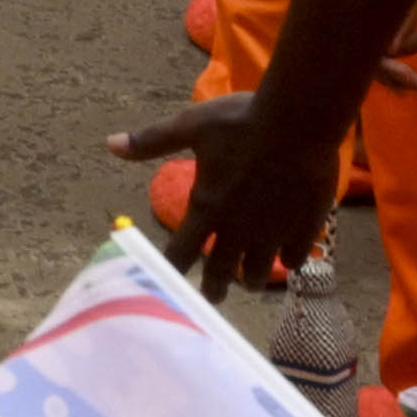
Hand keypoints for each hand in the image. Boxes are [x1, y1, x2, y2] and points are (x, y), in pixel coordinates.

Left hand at [106, 88, 339, 295]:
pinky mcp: (305, 228)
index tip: (167, 281)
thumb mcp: (190, 125)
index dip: (171, 270)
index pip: (181, 252)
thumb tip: (110, 145)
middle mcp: (238, 229)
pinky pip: (296, 257)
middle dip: (215, 287)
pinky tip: (289, 258)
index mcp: (207, 207)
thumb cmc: (241, 121)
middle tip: (212, 295)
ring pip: (260, 270)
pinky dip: (290, 261)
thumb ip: (152, 141)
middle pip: (222, 272)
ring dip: (251, 278)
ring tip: (249, 280)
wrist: (299, 120)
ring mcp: (274, 232)